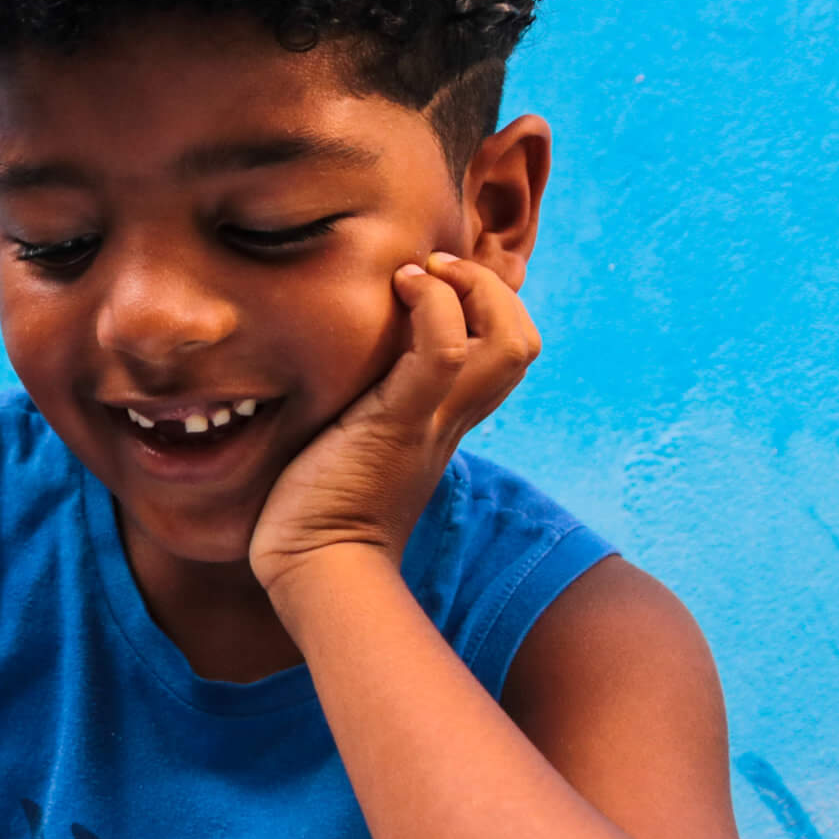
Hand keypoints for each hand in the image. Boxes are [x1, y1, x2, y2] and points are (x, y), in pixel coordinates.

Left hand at [250, 251, 540, 600]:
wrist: (316, 569)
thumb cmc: (316, 514)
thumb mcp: (345, 443)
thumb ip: (355, 409)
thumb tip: (324, 376)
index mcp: (443, 422)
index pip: (500, 356)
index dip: (486, 307)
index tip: (434, 281)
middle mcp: (451, 419)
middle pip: (523, 344)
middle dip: (490, 289)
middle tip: (436, 269)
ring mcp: (433, 420)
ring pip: (509, 342)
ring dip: (472, 288)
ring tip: (422, 272)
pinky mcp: (401, 422)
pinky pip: (445, 352)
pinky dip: (434, 305)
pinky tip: (400, 286)